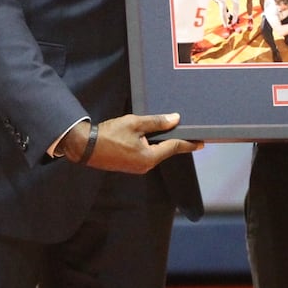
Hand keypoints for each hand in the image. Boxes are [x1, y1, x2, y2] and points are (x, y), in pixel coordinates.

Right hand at [62, 114, 201, 173]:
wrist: (86, 147)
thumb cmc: (109, 134)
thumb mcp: (135, 123)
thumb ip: (157, 122)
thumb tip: (175, 119)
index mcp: (149, 157)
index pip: (174, 148)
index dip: (188, 143)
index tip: (201, 143)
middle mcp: (145, 166)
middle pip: (165, 151)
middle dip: (173, 141)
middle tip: (184, 131)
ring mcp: (137, 167)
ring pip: (154, 152)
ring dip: (160, 142)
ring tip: (167, 130)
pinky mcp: (129, 165)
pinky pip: (145, 154)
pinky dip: (150, 145)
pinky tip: (149, 136)